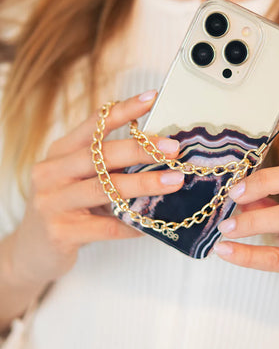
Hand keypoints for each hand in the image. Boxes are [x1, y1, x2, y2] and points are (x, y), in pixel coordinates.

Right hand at [7, 90, 183, 288]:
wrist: (33, 250)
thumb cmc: (66, 206)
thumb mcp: (77, 178)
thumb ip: (104, 164)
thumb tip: (157, 150)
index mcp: (59, 152)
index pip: (93, 125)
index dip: (123, 110)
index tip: (152, 98)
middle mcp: (52, 173)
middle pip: (100, 155)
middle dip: (141, 149)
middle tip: (174, 148)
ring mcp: (53, 203)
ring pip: (104, 188)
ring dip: (144, 184)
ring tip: (174, 181)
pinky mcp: (60, 233)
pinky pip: (106, 227)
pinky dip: (132, 224)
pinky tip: (152, 223)